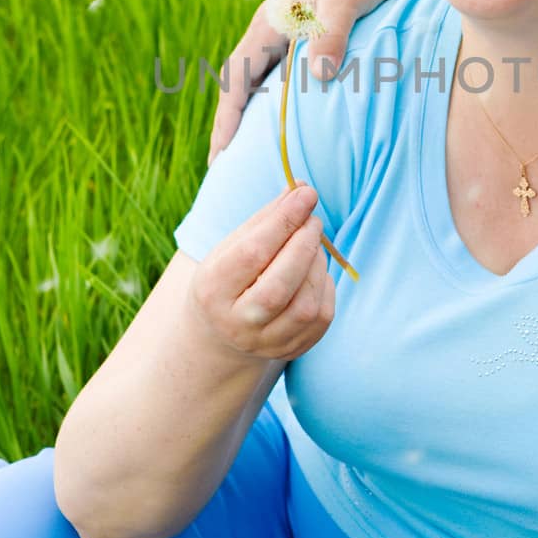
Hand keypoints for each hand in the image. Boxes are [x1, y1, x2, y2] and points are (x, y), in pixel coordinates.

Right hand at [188, 185, 335, 361]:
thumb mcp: (233, 246)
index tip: (306, 194)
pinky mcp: (293, 349)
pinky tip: (313, 271)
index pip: (252, 252)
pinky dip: (324, 285)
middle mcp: (237, 322)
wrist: (221, 335)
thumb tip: (302, 189)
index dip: (283, 221)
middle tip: (313, 220)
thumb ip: (267, 219)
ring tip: (311, 244)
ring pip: (306, 304)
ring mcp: (266, 342)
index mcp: (213, 289)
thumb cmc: (230, 277)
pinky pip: (322, 315)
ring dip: (317, 264)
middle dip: (304, 244)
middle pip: (279, 285)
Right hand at [208, 0, 425, 162]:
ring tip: (244, 161)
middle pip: (239, 89)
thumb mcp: (345, 0)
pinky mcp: (300, 51)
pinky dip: (271, 112)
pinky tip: (278, 136)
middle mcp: (268, 37)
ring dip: (247, 122)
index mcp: (267, 26)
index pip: (237, 78)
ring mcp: (282, 44)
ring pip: (256, 89)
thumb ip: (332, 34)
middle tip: (222, 169)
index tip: (222, 152)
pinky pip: (276, 86)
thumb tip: (318, 76)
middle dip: (228, 127)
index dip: (228, 116)